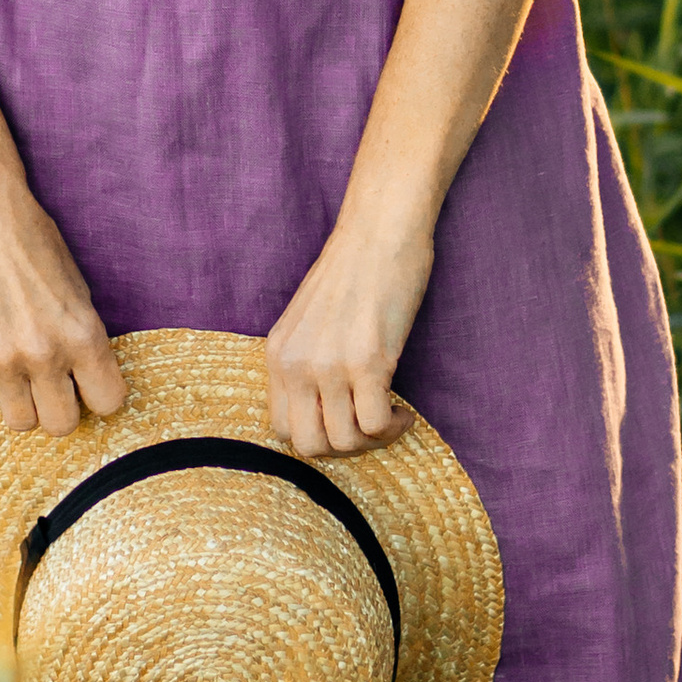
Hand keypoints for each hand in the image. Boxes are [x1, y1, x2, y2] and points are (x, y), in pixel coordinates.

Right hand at [0, 168, 126, 435]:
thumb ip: (82, 339)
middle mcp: (43, 352)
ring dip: (24, 402)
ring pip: (20, 421)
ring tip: (22, 373)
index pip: (108, 403)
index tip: (90, 383)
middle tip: (54, 383)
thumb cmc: (36, 242)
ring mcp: (0, 356)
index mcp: (82, 334)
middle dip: (61, 407)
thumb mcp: (78, 288)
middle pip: (61, 425)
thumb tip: (85, 383)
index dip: (101, 394)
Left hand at [264, 231, 431, 459]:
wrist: (379, 232)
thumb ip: (305, 362)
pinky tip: (404, 411)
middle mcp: (296, 364)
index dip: (318, 437)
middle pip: (309, 446)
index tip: (345, 421)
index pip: (281, 429)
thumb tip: (323, 411)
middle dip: (344, 449)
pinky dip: (395, 428)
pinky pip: (376, 425)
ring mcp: (330, 365)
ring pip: (345, 442)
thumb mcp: (308, 321)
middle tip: (370, 427)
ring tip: (392, 417)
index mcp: (276, 354)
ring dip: (374, 441)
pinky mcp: (368, 361)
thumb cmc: (353, 272)